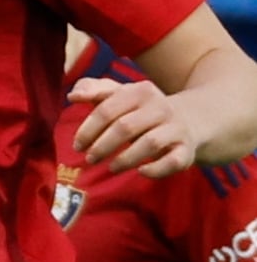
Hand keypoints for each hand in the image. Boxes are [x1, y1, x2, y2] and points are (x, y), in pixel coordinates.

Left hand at [74, 77, 198, 177]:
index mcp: (140, 91)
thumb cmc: (139, 109)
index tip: (77, 145)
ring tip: (110, 168)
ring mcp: (176, 128)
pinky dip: (156, 169)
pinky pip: (173, 161)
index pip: (106, 110)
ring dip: (125, 159)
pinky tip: (141, 172)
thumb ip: (93, 89)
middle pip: (125, 127)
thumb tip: (72, 96)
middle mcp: (160, 107)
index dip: (88, 130)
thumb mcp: (118, 93)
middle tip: (90, 159)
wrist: (188, 119)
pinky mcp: (187, 149)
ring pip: (149, 144)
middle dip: (103, 146)